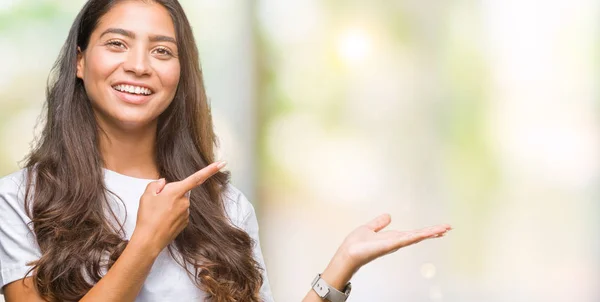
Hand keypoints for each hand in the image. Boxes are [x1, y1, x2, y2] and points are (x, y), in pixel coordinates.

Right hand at [131, 161, 226, 253]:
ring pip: (180, 203)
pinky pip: (180, 213)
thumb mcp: (146, 195)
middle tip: (157, 202)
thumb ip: (156, 184)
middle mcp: (185, 202)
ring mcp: (186, 213)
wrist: (149, 240)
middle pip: (181, 192)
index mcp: (177, 191)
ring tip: (158, 214)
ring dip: (171, 205)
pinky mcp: (185, 223)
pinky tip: (162, 220)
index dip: (211, 169)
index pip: (196, 177)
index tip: (223, 163)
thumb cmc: (147, 217)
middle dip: (172, 194)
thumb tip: (163, 183)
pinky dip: (172, 214)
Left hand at [321, 214, 450, 288]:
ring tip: (444, 229)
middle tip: (449, 227)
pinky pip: (407, 239)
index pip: (414, 233)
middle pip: (419, 235)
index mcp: (393, 237)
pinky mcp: (390, 244)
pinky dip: (417, 236)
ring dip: (430, 232)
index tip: (439, 228)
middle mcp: (397, 241)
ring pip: (417, 236)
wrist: (348, 252)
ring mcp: (395, 244)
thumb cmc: (356, 244)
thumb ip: (379, 223)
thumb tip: (388, 216)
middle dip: (434, 231)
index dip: (426, 230)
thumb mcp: (369, 228)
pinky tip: (427, 233)